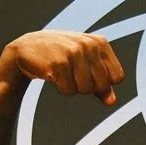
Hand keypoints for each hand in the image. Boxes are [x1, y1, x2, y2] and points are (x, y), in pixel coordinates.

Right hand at [6, 31, 123, 107]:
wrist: (28, 48)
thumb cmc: (61, 56)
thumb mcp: (85, 65)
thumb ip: (102, 83)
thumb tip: (112, 102)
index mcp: (100, 42)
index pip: (117, 77)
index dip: (103, 83)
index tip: (89, 75)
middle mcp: (88, 44)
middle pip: (102, 85)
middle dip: (88, 87)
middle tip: (73, 75)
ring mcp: (73, 52)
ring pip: (85, 89)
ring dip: (73, 87)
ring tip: (62, 73)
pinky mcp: (58, 63)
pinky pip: (69, 90)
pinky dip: (61, 88)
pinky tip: (53, 74)